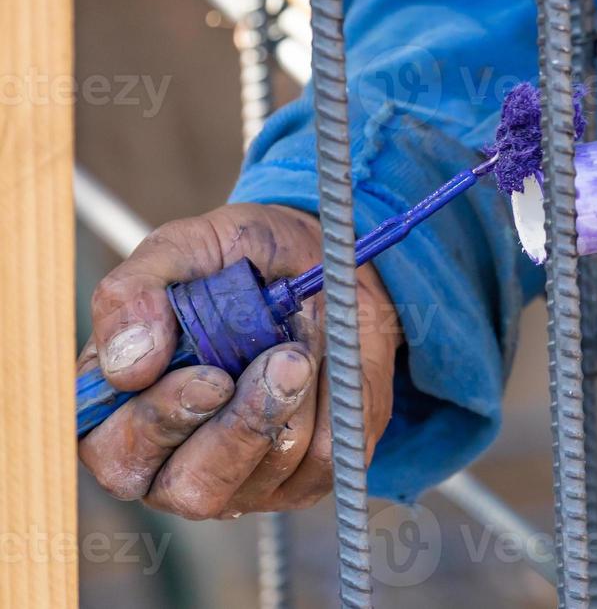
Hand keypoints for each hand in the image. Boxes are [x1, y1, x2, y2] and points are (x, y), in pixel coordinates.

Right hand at [78, 203, 399, 517]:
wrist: (318, 262)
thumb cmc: (235, 263)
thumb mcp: (180, 250)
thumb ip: (134, 295)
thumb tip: (127, 365)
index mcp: (121, 415)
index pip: (118, 457)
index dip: (162, 421)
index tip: (213, 376)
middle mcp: (174, 462)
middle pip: (193, 490)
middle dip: (242, 424)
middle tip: (283, 358)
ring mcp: (242, 479)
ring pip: (266, 474)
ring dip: (296, 400)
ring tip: (302, 344)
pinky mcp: (304, 477)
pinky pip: (323, 464)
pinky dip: (332, 405)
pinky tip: (326, 365)